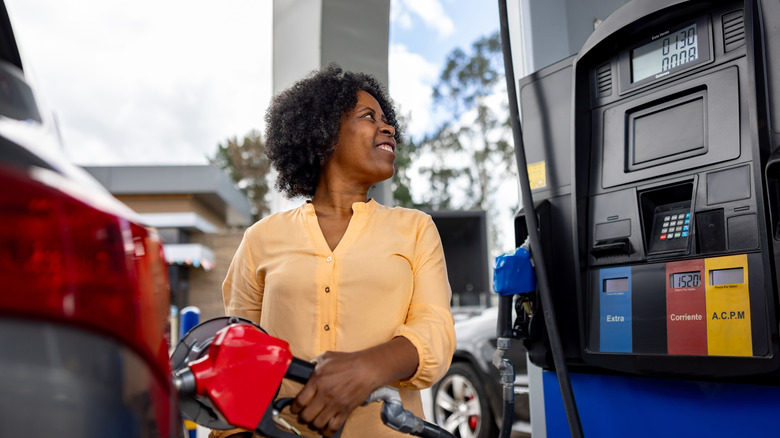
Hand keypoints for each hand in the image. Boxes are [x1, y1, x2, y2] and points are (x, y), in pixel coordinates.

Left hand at [289, 337, 417, 436]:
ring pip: (318, 423)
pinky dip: (327, 431)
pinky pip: (333, 426)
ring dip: (314, 424)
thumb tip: (305, 369)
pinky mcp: (345, 410)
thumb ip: (314, 364)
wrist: (367, 368)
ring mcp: (336, 404)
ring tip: (314, 420)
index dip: (294, 407)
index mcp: (317, 380)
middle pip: (306, 416)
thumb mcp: (326, 357)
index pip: (299, 401)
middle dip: (303, 417)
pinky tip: (325, 428)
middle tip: (304, 415)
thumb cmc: (348, 361)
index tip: (295, 408)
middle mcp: (325, 394)